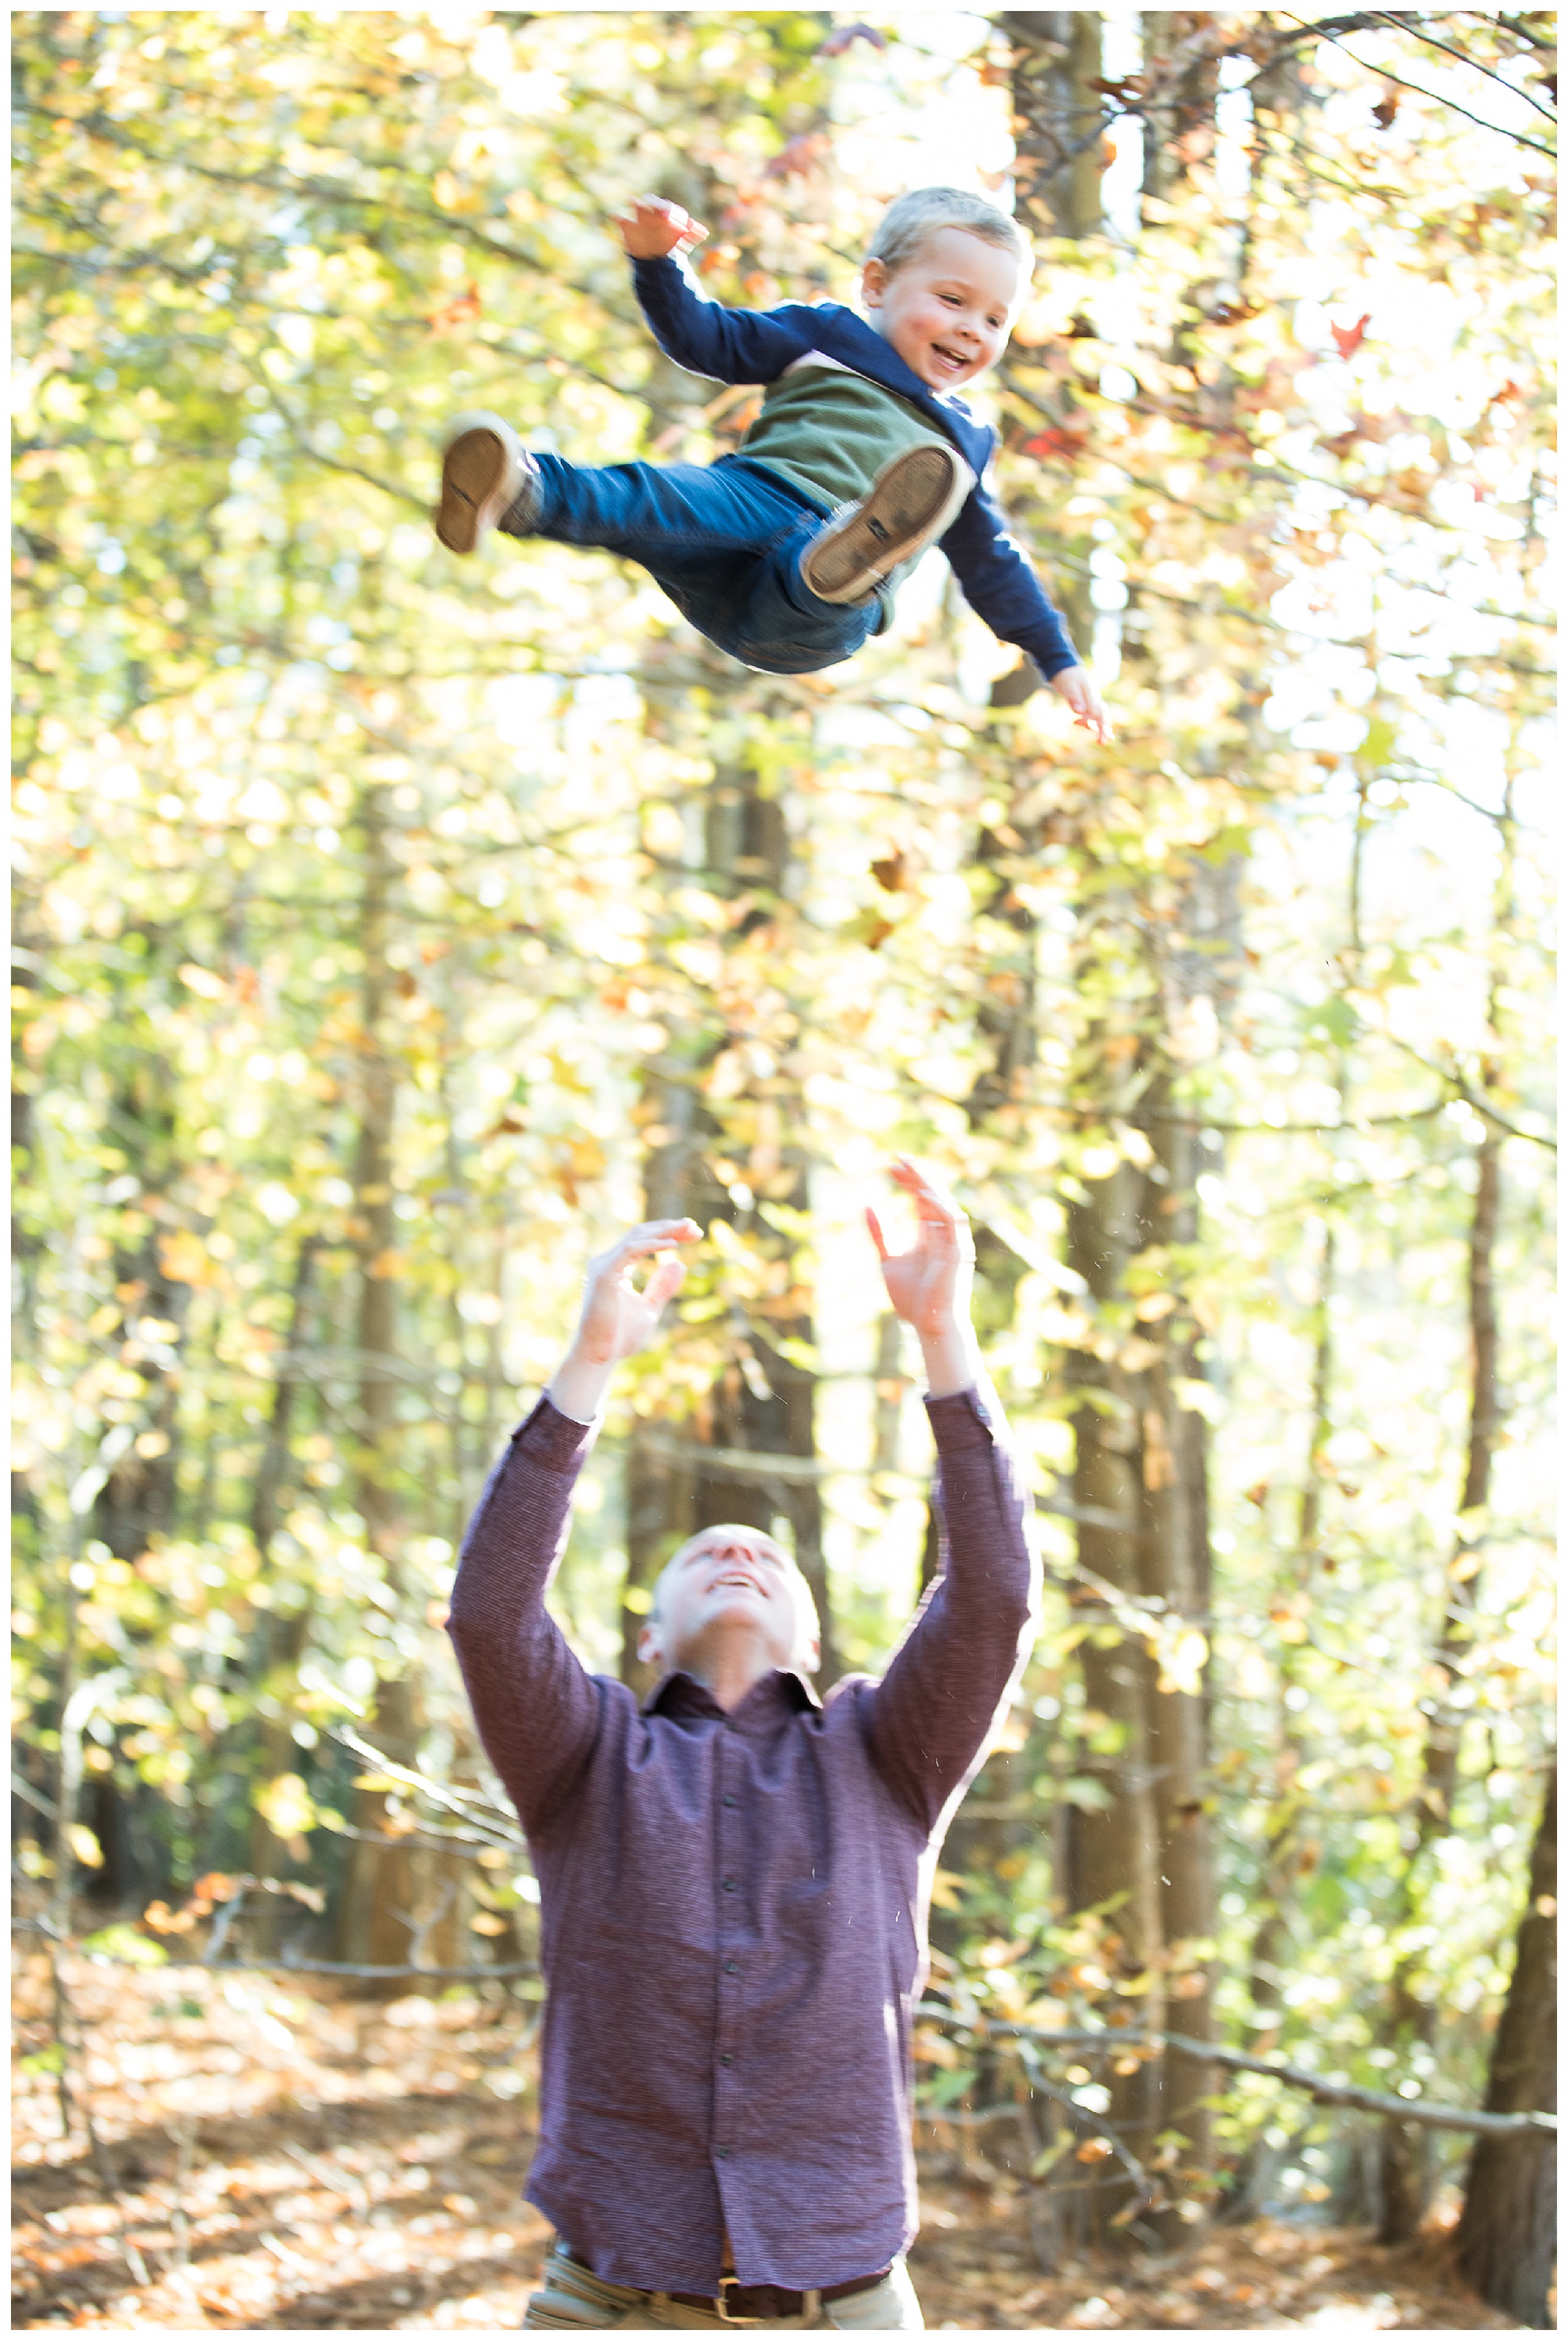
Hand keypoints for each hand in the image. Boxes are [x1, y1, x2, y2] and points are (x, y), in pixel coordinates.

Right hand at [570, 1219, 701, 1362]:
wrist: (599, 1355)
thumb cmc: (620, 1336)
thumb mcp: (648, 1308)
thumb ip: (662, 1287)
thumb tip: (679, 1264)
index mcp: (616, 1268)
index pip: (643, 1241)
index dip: (667, 1233)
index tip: (693, 1234)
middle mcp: (607, 1262)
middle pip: (641, 1233)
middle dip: (669, 1227)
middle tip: (694, 1226)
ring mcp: (603, 1266)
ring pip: (636, 1236)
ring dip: (664, 1230)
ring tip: (688, 1228)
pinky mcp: (604, 1274)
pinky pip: (630, 1251)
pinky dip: (652, 1245)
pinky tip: (673, 1244)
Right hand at [616, 194, 708, 261]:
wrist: (653, 255)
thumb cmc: (669, 244)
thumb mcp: (681, 242)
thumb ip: (691, 235)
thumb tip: (703, 232)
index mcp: (668, 215)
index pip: (669, 209)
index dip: (669, 211)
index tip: (668, 216)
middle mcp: (654, 213)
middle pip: (653, 203)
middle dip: (655, 205)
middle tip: (659, 213)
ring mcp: (640, 218)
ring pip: (638, 207)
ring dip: (636, 203)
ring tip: (633, 201)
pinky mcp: (627, 226)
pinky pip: (620, 219)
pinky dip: (617, 217)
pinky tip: (614, 215)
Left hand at [867, 1160, 973, 1340]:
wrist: (929, 1326)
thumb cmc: (912, 1300)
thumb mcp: (889, 1261)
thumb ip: (881, 1234)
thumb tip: (867, 1205)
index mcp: (930, 1236)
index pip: (921, 1200)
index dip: (908, 1181)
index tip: (890, 1166)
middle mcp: (944, 1234)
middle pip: (932, 1197)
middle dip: (917, 1177)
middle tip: (899, 1158)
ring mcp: (954, 1241)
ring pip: (944, 1204)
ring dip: (928, 1185)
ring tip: (910, 1169)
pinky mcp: (959, 1251)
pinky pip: (953, 1221)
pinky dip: (939, 1206)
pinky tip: (922, 1194)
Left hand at [1050, 664, 1112, 744]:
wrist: (1063, 666)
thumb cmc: (1066, 676)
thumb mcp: (1068, 687)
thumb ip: (1073, 699)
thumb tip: (1079, 712)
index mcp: (1092, 696)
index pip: (1100, 714)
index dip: (1103, 727)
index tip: (1104, 738)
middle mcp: (1093, 699)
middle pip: (1102, 716)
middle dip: (1104, 730)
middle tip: (1103, 743)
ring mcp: (1089, 700)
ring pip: (1097, 716)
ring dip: (1097, 727)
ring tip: (1099, 740)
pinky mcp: (1083, 701)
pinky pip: (1089, 714)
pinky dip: (1087, 721)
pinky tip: (1075, 723)